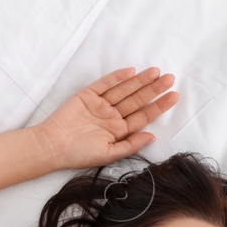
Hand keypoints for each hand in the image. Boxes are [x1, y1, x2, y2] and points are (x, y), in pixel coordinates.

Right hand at [31, 66, 178, 170]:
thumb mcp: (108, 154)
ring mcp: (101, 104)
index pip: (143, 116)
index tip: (174, 96)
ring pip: (125, 90)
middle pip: (137, 100)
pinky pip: (105, 84)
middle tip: (170, 78)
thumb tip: (152, 136)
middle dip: (154, 89)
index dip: (159, 106)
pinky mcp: (87, 95)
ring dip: (140, 81)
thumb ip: (130, 145)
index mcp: (119, 130)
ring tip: (156, 72)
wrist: (52, 146)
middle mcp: (112, 116)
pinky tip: (131, 72)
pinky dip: (117, 77)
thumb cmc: (78, 154)